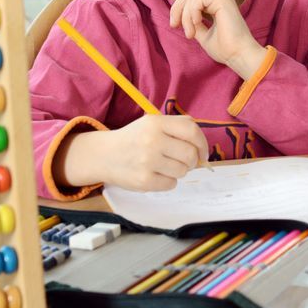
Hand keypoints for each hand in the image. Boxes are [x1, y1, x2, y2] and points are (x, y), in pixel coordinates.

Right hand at [59, 114, 208, 191]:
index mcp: (156, 123)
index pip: (192, 131)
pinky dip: (168, 181)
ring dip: (179, 171)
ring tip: (165, 166)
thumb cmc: (135, 138)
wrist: (104, 155)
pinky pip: (171, 184)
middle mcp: (152, 140)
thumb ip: (178, 127)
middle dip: (192, 160)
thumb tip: (202, 147)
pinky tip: (156, 174)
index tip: (203, 153)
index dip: (203, 144)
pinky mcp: (143, 181)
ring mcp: (147, 162)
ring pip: (183, 171)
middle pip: (190, 154)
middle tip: (182, 161)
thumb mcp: (153, 123)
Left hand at [168, 0, 266, 78]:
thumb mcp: (203, 34)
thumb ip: (194, 23)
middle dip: (178, 4)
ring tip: (189, 34)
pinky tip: (197, 24)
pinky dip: (192, 12)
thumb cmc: (225, 49)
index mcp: (218, 4)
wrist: (238, 55)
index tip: (175, 13)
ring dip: (184, 14)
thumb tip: (181, 18)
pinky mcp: (222, 0)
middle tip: (174, 24)